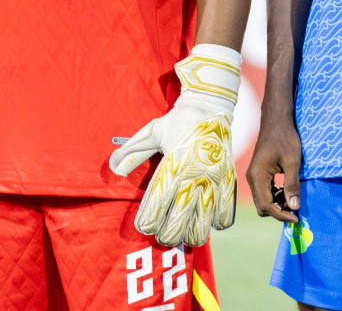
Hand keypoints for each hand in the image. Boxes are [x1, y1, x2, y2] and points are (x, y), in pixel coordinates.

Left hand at [110, 45, 239, 247]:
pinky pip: (225, 215)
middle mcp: (191, 178)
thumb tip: (114, 168)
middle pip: (177, 225)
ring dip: (192, 234)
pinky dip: (216, 223)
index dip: (147, 223)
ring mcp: (212, 181)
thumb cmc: (178, 120)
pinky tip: (208, 218)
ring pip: (202, 227)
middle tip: (164, 235)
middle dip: (167, 236)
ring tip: (186, 231)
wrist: (211, 105)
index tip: (144, 226)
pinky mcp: (228, 180)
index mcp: (171, 168)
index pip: (155, 207)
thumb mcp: (151, 133)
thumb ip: (132, 152)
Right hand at [245, 107, 302, 223]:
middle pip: (262, 206)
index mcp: (258, 176)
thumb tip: (294, 207)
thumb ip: (292, 185)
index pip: (266, 206)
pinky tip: (287, 189)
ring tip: (293, 197)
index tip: (297, 217)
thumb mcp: (292, 162)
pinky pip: (264, 192)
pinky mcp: (258, 173)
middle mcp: (252, 178)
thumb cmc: (285, 138)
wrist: (277, 120)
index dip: (281, 215)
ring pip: (263, 200)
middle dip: (278, 211)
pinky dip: (275, 195)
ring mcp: (253, 176)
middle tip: (296, 208)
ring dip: (277, 203)